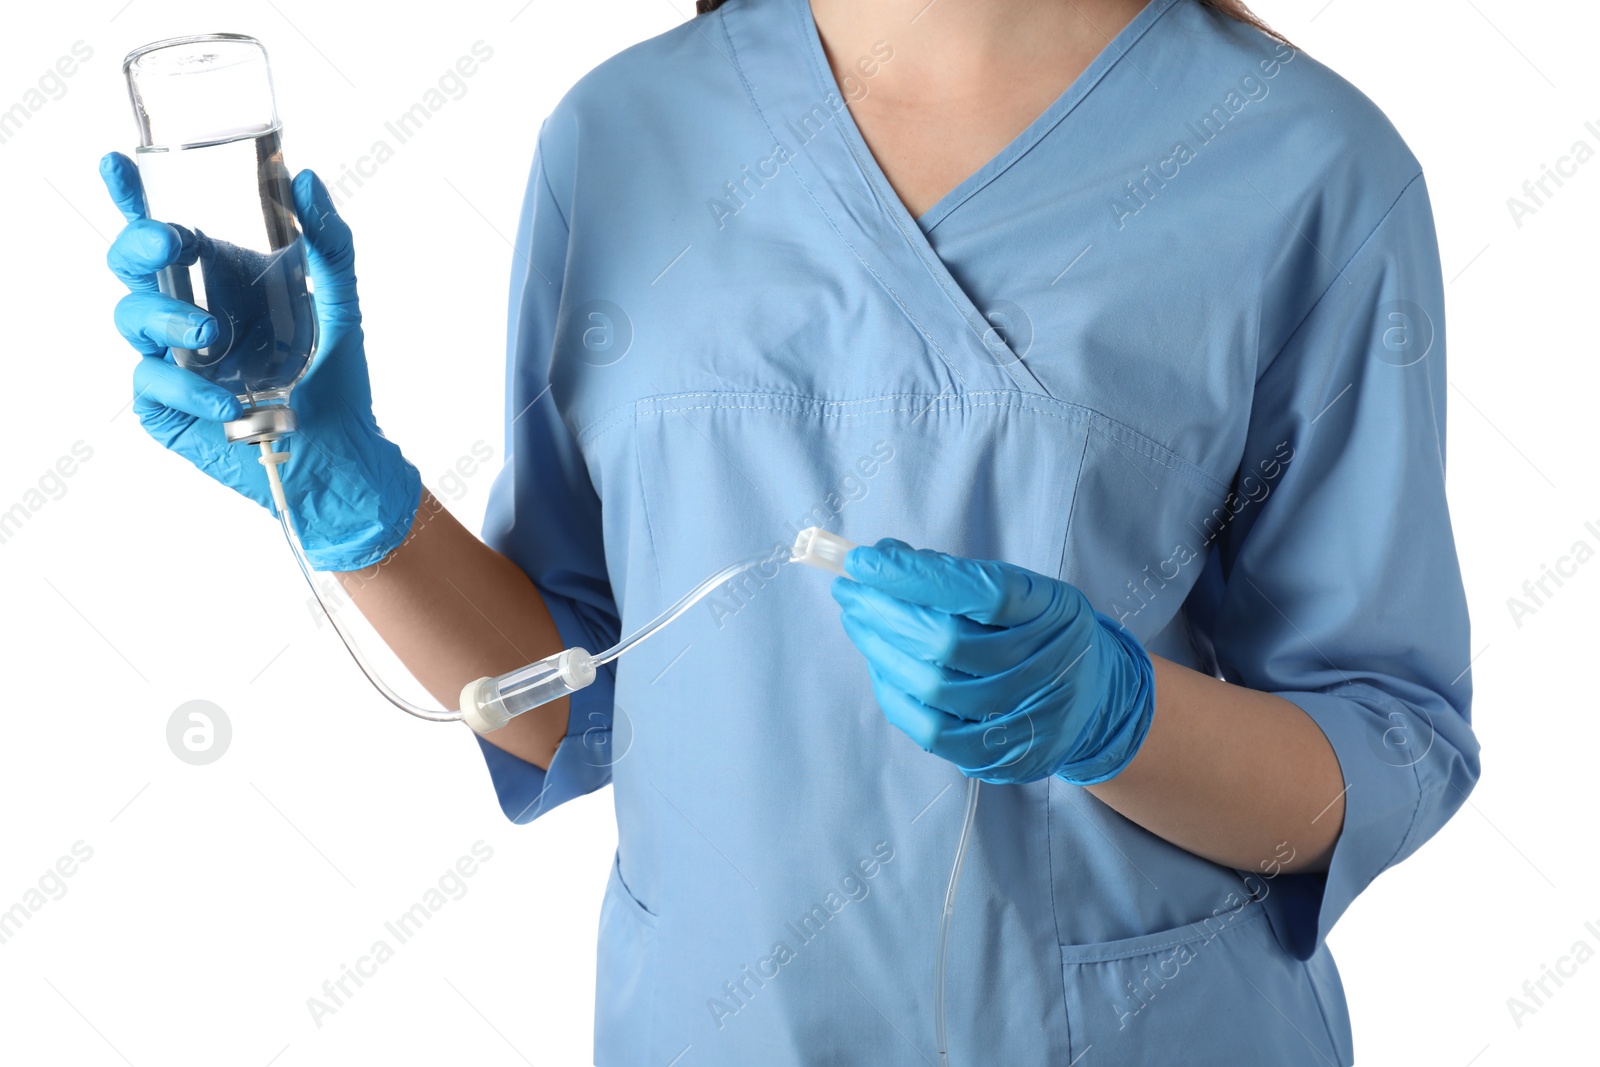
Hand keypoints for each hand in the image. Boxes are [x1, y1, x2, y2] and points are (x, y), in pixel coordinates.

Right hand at [101, 151, 420, 570]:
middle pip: (132, 264)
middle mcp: (188, 312)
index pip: (166, 230)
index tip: (117, 163)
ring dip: (168, 317)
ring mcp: (173, 360)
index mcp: (220, 279)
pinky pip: (151, 383)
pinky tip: (230, 403)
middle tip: (172, 243)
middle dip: (140, 244)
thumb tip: (303, 179)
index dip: (131, 196)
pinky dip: (188, 388)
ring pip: (131, 318)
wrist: (342, 451)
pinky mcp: (166, 408)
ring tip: (213, 333)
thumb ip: (329, 240)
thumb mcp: (340, 301)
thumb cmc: (337, 376)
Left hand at [832, 539, 1155, 784]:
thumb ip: (956, 574)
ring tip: (858, 621)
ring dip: (880, 650)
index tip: (864, 560)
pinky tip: (879, 665)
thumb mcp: (1021, 589)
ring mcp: (1024, 720)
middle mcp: (1044, 668)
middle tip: (849, 591)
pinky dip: (894, 693)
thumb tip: (883, 558)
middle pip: (946, 642)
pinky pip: (930, 730)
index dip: (914, 576)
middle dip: (884, 612)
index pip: (978, 591)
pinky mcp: (1001, 758)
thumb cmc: (1042, 634)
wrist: (1094, 702)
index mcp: (1050, 613)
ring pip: (932, 688)